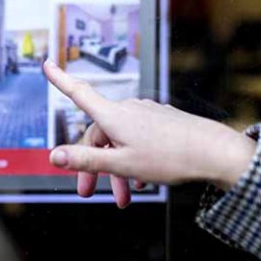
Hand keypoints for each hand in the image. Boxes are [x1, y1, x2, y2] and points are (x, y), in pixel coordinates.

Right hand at [43, 59, 255, 206]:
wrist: (214, 152)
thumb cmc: (169, 157)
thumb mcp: (121, 164)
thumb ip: (85, 160)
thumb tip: (53, 156)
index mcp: (113, 116)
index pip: (78, 92)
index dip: (60, 79)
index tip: (46, 63)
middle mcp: (127, 109)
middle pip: (98, 134)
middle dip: (92, 164)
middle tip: (88, 192)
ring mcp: (146, 114)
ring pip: (119, 140)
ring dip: (116, 168)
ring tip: (124, 197)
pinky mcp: (161, 121)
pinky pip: (137, 139)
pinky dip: (132, 159)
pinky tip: (142, 182)